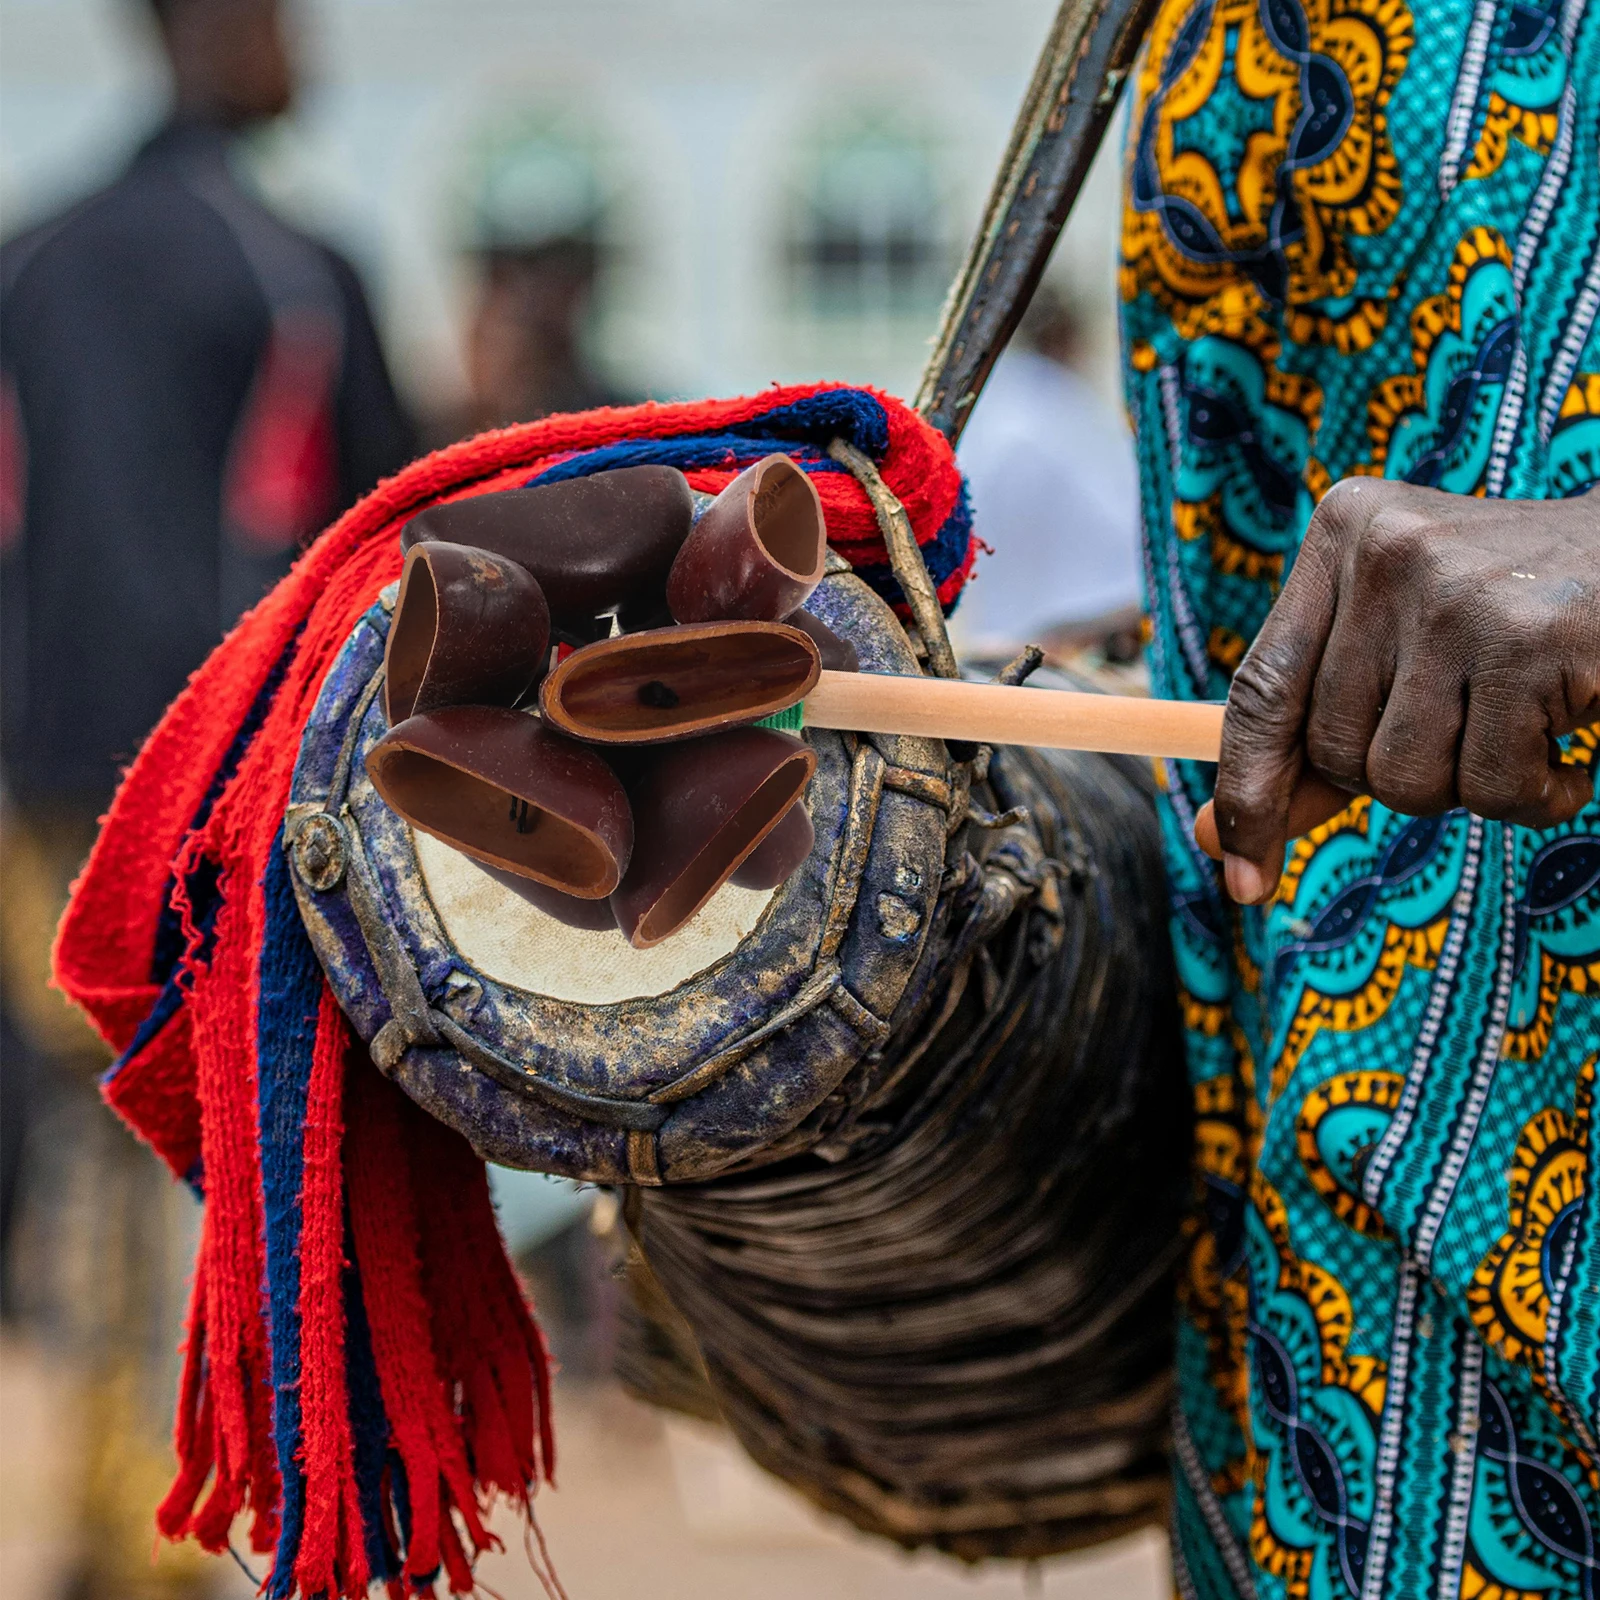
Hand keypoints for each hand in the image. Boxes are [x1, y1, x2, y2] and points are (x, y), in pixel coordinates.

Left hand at [1194, 479, 1599, 903]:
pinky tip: (1569, 748)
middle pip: (1333, 749)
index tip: (1238, 866)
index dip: (1244, 790)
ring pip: (1402, 779)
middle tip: (1467, 727)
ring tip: (1519, 730)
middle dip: (1395, 776)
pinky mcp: (1529, 642)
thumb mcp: (1404, 650)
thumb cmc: (1514, 619)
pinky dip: (1536, 796)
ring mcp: (1456, 594)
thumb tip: (1221, 841)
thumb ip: (1315, 737)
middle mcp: (1386, 551)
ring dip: (1466, 788)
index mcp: (1341, 536)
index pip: (1259, 691)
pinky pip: (1490, 786)